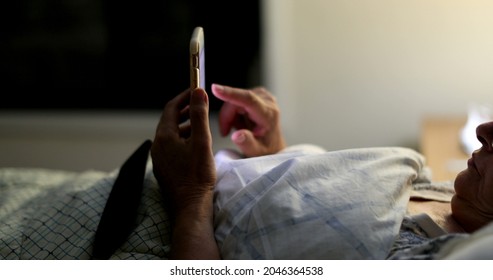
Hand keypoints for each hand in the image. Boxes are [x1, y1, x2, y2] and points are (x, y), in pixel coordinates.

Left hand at [151, 88, 218, 258]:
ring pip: (171, 134)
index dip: (184, 97)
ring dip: (185, 125)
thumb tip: (198, 91)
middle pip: (170, 121)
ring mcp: (159, 158)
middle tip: (199, 104)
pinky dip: (182, 139)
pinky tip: (195, 145)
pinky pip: (171, 147)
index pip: (171, 108)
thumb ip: (199, 115)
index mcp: (164, 137)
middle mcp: (158, 146)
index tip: (196, 90)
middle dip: (185, 110)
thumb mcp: (202, 142)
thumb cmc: (197, 176)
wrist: (190, 207)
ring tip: (200, 123)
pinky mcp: (164, 168)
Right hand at [211, 83, 286, 156]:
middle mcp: (267, 101)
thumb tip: (237, 135)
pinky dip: (233, 112)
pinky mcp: (256, 94)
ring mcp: (262, 95)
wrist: (272, 145)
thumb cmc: (265, 149)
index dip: (231, 94)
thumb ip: (247, 143)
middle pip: (236, 102)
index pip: (249, 100)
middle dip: (226, 116)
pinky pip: (235, 99)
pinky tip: (240, 122)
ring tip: (237, 128)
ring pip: (233, 101)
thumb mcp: (256, 152)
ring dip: (230, 116)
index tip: (215, 89)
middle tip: (225, 132)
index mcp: (269, 114)